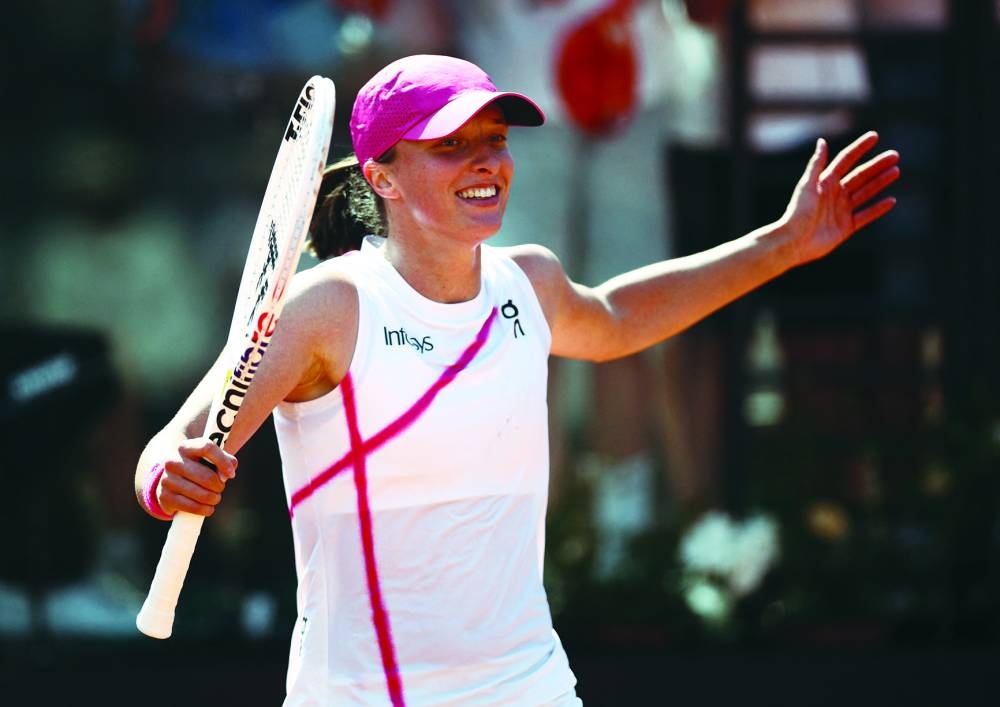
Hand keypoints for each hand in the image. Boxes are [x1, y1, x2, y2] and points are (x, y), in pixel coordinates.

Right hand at [158, 438, 237, 516]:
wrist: (171, 479)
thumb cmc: (198, 466)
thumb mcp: (211, 458)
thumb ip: (226, 460)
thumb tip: (227, 474)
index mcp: (186, 447)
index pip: (207, 448)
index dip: (223, 462)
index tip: (231, 474)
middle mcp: (173, 461)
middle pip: (207, 477)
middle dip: (219, 486)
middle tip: (220, 488)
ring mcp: (167, 479)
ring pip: (202, 494)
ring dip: (214, 499)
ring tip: (215, 498)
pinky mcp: (165, 497)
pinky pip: (192, 507)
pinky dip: (205, 510)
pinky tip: (208, 508)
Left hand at [782, 131, 899, 264]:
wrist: (794, 242)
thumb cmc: (797, 212)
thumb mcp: (807, 186)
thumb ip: (816, 165)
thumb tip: (822, 141)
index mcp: (826, 182)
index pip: (846, 160)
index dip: (859, 148)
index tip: (874, 136)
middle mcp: (835, 194)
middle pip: (860, 176)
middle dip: (877, 165)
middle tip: (894, 155)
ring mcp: (842, 210)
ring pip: (866, 193)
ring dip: (880, 182)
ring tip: (896, 171)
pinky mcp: (846, 227)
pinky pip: (866, 215)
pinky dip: (878, 208)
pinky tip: (891, 200)